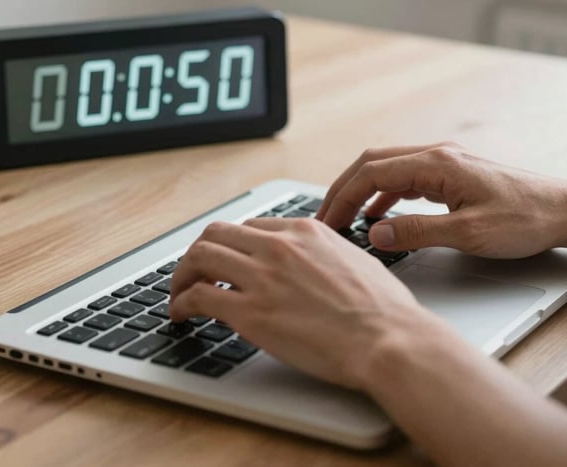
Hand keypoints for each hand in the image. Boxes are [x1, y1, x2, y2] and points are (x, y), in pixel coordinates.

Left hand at [169, 218, 437, 389]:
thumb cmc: (383, 309)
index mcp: (305, 232)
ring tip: (178, 293)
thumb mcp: (355, 260)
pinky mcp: (250, 312)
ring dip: (181, 275)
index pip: (250, 227)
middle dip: (198, 253)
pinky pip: (198, 296)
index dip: (232, 245)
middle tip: (193, 272)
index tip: (226, 261)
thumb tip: (315, 261)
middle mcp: (279, 247)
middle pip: (216, 233)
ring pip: (199, 257)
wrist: (388, 339)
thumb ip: (325, 253)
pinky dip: (180, 303)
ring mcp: (262, 278)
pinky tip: (181, 314)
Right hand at [316, 142, 566, 257]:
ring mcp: (444, 164)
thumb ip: (417, 232)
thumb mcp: (468, 233)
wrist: (564, 210)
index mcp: (437, 163)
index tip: (327, 221)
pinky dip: (383, 195)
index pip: (372, 173)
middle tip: (325, 219)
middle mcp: (437, 156)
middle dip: (344, 190)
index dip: (342, 197)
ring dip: (361, 192)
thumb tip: (375, 233)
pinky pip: (405, 180)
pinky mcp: (451, 176)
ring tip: (344, 219)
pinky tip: (377, 215)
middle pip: (373, 164)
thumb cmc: (526, 219)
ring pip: (387, 170)